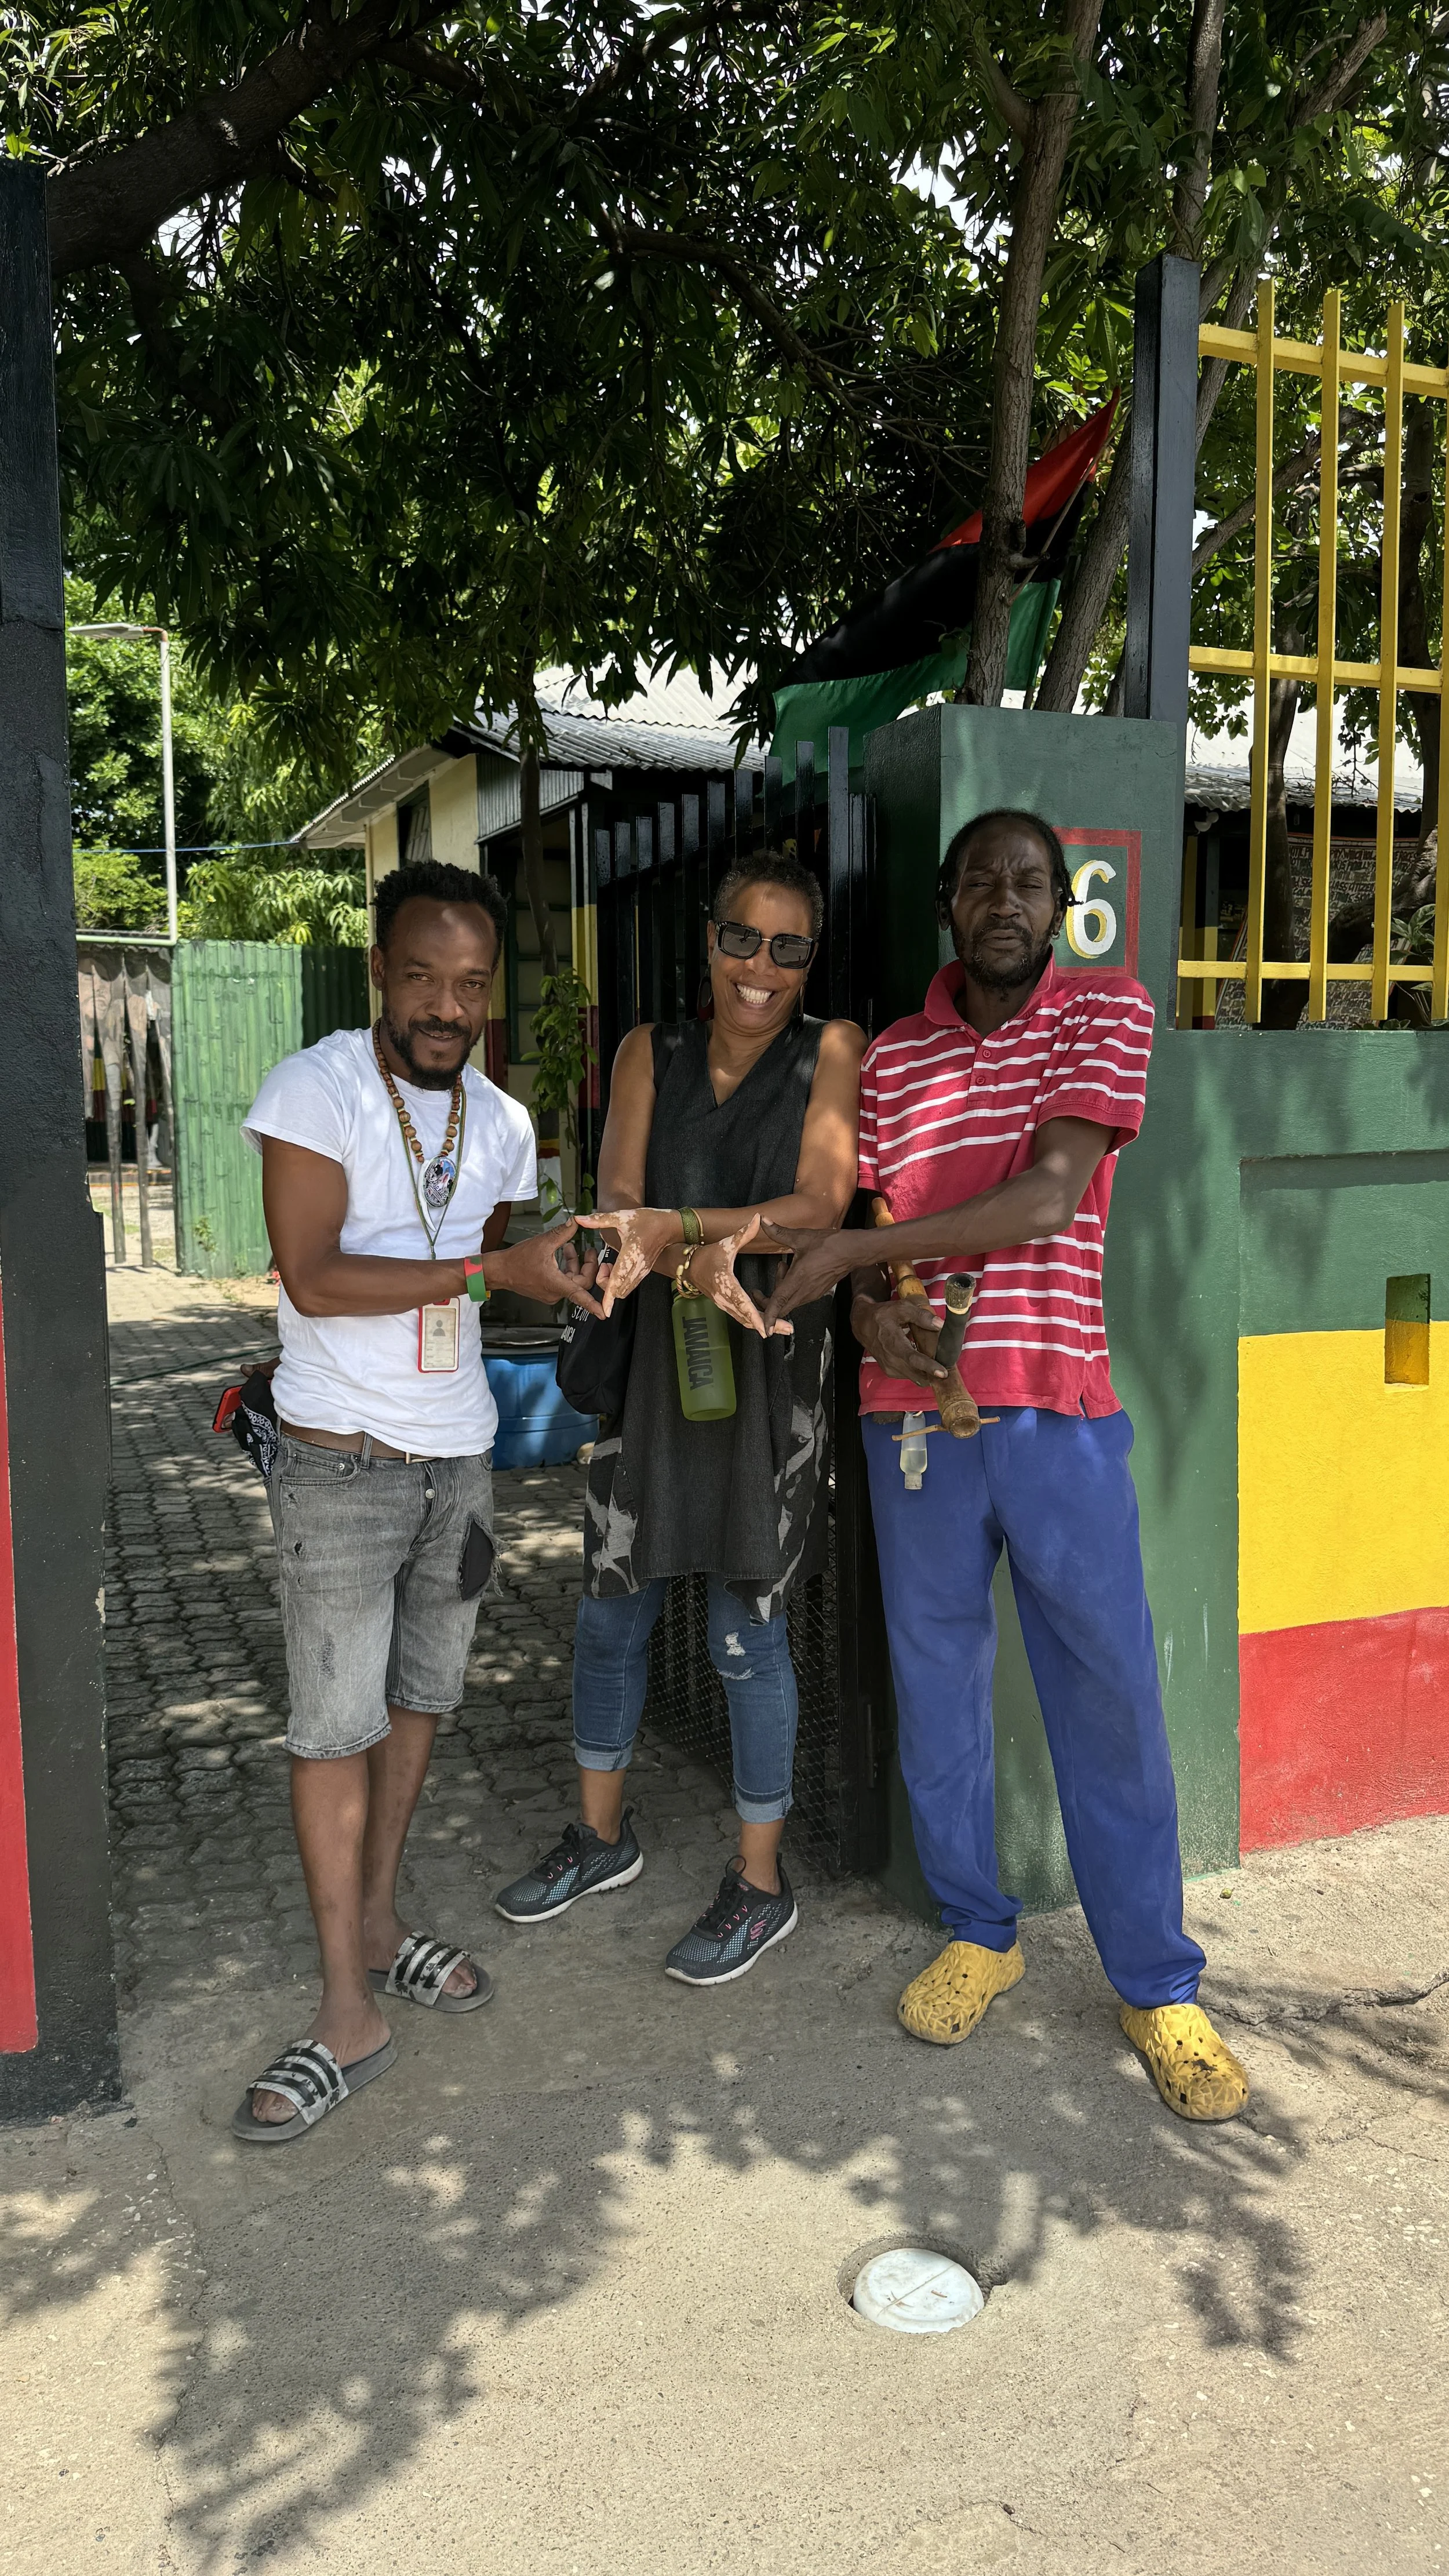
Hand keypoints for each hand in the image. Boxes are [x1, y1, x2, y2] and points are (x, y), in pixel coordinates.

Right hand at [494, 1215, 605, 1317]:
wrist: (499, 1270)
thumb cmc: (517, 1260)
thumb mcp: (542, 1243)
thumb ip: (562, 1232)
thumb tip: (575, 1222)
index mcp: (556, 1284)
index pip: (580, 1296)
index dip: (593, 1305)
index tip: (604, 1313)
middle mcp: (555, 1293)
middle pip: (581, 1283)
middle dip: (587, 1265)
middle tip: (589, 1250)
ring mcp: (550, 1293)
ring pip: (572, 1281)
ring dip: (574, 1264)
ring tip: (570, 1247)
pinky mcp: (546, 1290)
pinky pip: (563, 1281)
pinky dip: (566, 1268)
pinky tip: (563, 1254)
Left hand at [590, 1207, 682, 1308]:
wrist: (669, 1225)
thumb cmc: (648, 1220)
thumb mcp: (621, 1216)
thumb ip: (599, 1220)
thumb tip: (580, 1219)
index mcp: (630, 1254)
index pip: (617, 1280)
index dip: (609, 1297)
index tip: (604, 1310)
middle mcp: (637, 1267)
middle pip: (617, 1290)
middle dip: (604, 1284)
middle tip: (603, 1265)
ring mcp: (642, 1271)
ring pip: (624, 1290)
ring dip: (612, 1284)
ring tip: (610, 1265)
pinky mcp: (644, 1272)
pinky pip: (630, 1286)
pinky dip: (619, 1282)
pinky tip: (618, 1267)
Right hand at [689, 1214, 783, 1338]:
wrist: (689, 1267)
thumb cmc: (708, 1256)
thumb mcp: (726, 1244)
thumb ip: (743, 1234)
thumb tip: (757, 1219)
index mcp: (727, 1285)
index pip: (743, 1304)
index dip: (755, 1317)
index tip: (766, 1328)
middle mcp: (726, 1300)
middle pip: (749, 1318)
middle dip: (768, 1325)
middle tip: (788, 1329)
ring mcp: (726, 1305)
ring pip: (746, 1320)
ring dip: (765, 1325)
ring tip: (784, 1328)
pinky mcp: (727, 1306)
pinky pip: (743, 1317)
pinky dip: (757, 1321)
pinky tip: (770, 1322)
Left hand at [760, 1227, 860, 1328]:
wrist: (854, 1251)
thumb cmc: (830, 1244)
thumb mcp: (801, 1237)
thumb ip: (779, 1232)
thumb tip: (762, 1220)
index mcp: (798, 1279)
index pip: (779, 1302)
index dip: (769, 1316)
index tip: (763, 1328)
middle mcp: (805, 1291)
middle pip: (781, 1308)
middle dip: (767, 1303)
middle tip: (758, 1291)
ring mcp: (812, 1294)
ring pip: (789, 1302)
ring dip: (780, 1290)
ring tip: (782, 1266)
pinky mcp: (817, 1293)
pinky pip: (798, 1298)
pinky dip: (789, 1289)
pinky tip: (792, 1270)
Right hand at [851, 1293, 948, 1391]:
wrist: (863, 1325)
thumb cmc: (882, 1316)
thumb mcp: (901, 1308)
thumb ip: (921, 1316)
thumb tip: (939, 1324)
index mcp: (893, 1343)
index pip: (913, 1358)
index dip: (929, 1367)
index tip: (943, 1372)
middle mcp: (891, 1359)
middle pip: (917, 1374)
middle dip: (933, 1374)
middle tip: (947, 1368)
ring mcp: (890, 1367)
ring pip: (915, 1378)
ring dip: (927, 1373)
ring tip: (935, 1362)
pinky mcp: (890, 1372)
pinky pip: (909, 1376)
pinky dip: (918, 1372)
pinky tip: (921, 1361)